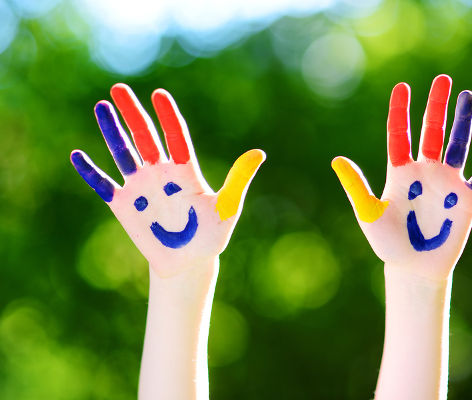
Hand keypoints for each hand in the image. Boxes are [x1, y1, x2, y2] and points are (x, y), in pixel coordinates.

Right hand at [71, 84, 264, 277]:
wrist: (189, 263)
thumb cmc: (211, 236)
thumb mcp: (227, 208)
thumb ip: (238, 180)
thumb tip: (259, 153)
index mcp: (186, 171)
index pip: (176, 136)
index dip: (168, 116)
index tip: (159, 94)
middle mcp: (161, 174)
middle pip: (145, 136)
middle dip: (133, 113)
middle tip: (120, 88)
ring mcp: (141, 188)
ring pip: (123, 153)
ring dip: (111, 131)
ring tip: (102, 107)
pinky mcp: (124, 206)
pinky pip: (103, 185)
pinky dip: (91, 172)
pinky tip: (77, 155)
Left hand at [332, 75, 471, 280]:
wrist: (413, 268)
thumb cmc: (388, 243)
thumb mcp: (369, 213)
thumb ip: (356, 187)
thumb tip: (336, 160)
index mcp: (399, 172)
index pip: (400, 134)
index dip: (400, 111)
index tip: (402, 87)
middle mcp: (424, 172)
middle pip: (431, 131)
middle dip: (436, 106)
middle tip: (443, 79)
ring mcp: (447, 183)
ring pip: (457, 145)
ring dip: (462, 121)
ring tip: (466, 96)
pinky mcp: (468, 198)